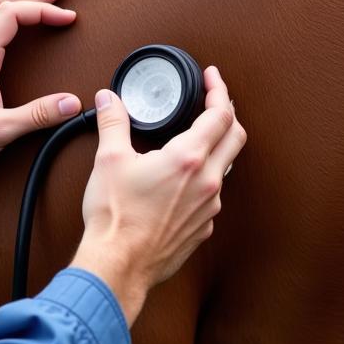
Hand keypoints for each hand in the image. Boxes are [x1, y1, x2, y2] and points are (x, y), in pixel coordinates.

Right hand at [71, 66, 245, 325]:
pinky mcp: (202, 228)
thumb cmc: (115, 218)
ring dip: (216, 148)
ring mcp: (208, 208)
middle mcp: (207, 182)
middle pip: (235, 137)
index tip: (213, 78)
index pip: (220, 114)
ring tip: (197, 140)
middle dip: (227, 114)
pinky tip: (183, 181)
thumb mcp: (109, 160)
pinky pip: (212, 196)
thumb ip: (112, 123)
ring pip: (225, 168)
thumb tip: (109, 100)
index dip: (219, 90)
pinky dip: (204, 180)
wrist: (118, 265)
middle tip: (214, 102)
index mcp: (188, 159)